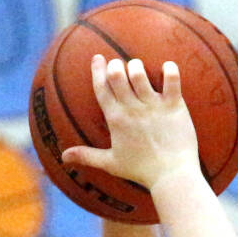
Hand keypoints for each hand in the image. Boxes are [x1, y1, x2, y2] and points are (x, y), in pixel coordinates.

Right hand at [61, 55, 199, 192]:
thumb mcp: (111, 163)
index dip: (97, 70)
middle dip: (116, 65)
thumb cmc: (141, 171)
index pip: (101, 87)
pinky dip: (170, 70)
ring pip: (139, 73)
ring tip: (138, 70)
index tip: (98, 58)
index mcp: (116, 119)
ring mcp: (153, 107)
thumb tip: (63, 157)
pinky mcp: (174, 107)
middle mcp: (132, 110)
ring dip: (137, 66)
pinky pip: (172, 80)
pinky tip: (168, 67)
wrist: (171, 178)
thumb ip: (87, 156)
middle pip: (117, 74)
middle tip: (121, 68)